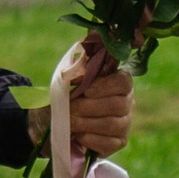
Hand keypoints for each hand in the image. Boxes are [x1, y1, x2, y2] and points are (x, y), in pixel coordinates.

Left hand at [63, 37, 133, 157]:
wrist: (52, 121)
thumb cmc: (65, 95)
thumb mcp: (69, 75)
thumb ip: (83, 59)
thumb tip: (94, 34)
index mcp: (118, 82)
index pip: (123, 82)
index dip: (106, 86)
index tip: (86, 90)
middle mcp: (127, 102)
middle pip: (118, 105)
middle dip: (90, 108)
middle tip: (71, 109)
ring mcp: (124, 124)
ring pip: (113, 125)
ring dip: (87, 123)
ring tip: (70, 122)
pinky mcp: (117, 143)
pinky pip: (109, 144)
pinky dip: (90, 139)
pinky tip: (78, 136)